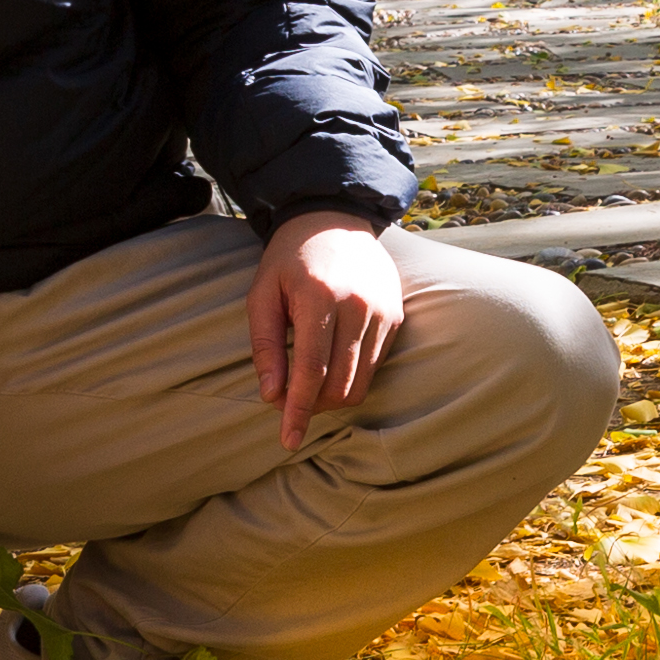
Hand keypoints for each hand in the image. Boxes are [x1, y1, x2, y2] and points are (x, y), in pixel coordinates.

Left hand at [248, 209, 402, 449]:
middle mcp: (358, 307)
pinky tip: (331, 363)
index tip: (288, 440)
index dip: (298, 411)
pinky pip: (375, 366)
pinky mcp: (396, 317)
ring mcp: (383, 312)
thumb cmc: (289, 259)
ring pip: (361, 382)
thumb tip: (272, 396)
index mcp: (320, 299)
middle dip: (313, 405)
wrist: (334, 219)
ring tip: (307, 386)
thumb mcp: (262, 295)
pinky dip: (351, 377)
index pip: (310, 372)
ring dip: (333, 397)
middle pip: (339, 385)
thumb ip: (265, 346)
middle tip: (288, 400)